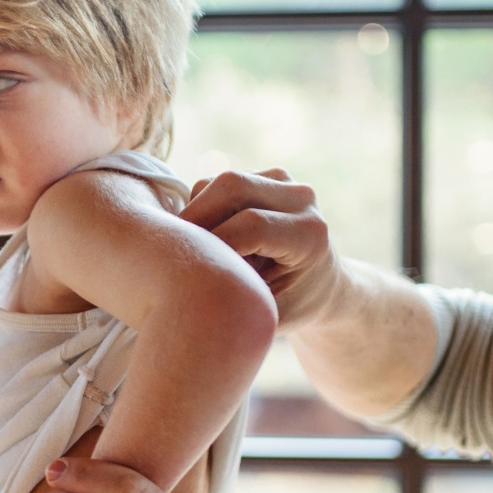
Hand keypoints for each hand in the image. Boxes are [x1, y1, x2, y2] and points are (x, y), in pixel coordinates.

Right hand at [180, 169, 340, 331]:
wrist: (320, 287)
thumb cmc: (292, 309)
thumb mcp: (268, 316)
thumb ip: (236, 299)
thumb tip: (189, 288)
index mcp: (309, 235)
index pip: (250, 226)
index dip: (212, 245)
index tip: (188, 272)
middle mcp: (301, 199)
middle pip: (232, 186)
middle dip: (194, 216)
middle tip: (172, 251)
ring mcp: (284, 181)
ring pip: (219, 182)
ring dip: (195, 214)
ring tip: (196, 251)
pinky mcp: (264, 177)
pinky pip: (217, 183)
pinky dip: (201, 209)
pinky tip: (208, 239)